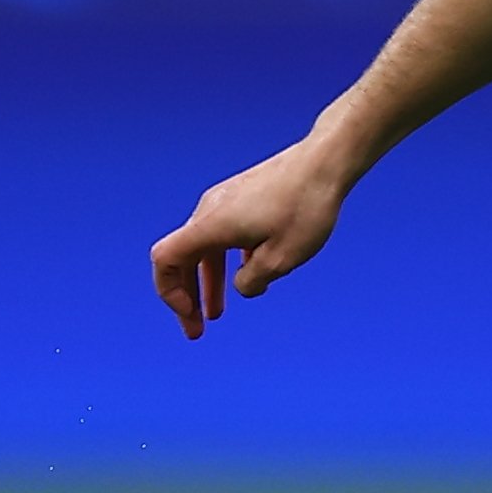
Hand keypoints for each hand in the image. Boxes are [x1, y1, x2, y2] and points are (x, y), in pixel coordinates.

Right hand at [152, 140, 351, 336]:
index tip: (191, 314)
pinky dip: (225, 261)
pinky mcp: (241, 198)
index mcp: (212, 225)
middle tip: (197, 330)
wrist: (326, 161)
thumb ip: (252, 281)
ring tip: (216, 313)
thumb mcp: (281, 259)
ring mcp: (225, 201)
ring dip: (207, 282)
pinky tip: (247, 276)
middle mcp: (210, 210)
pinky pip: (222, 235)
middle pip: (181, 257)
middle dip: (186, 296)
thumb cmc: (305, 207)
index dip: (169, 291)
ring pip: (204, 248)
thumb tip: (243, 286)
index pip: (165, 259)